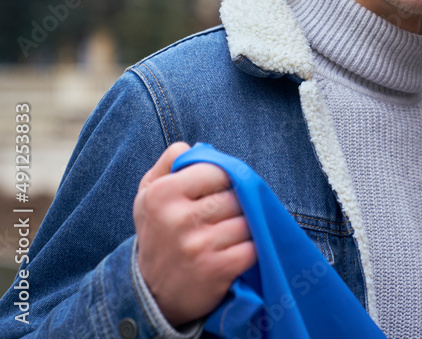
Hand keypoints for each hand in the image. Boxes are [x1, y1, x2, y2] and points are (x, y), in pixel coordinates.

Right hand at [133, 142, 256, 326]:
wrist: (151, 294)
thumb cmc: (158, 234)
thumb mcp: (148, 195)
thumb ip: (168, 163)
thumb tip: (195, 146)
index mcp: (162, 194)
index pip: (217, 170)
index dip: (225, 180)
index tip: (218, 191)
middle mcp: (179, 219)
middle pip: (236, 195)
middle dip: (238, 203)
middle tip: (226, 216)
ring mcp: (200, 245)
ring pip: (248, 219)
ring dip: (248, 226)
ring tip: (231, 234)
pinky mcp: (219, 269)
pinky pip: (254, 245)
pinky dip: (252, 247)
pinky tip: (237, 251)